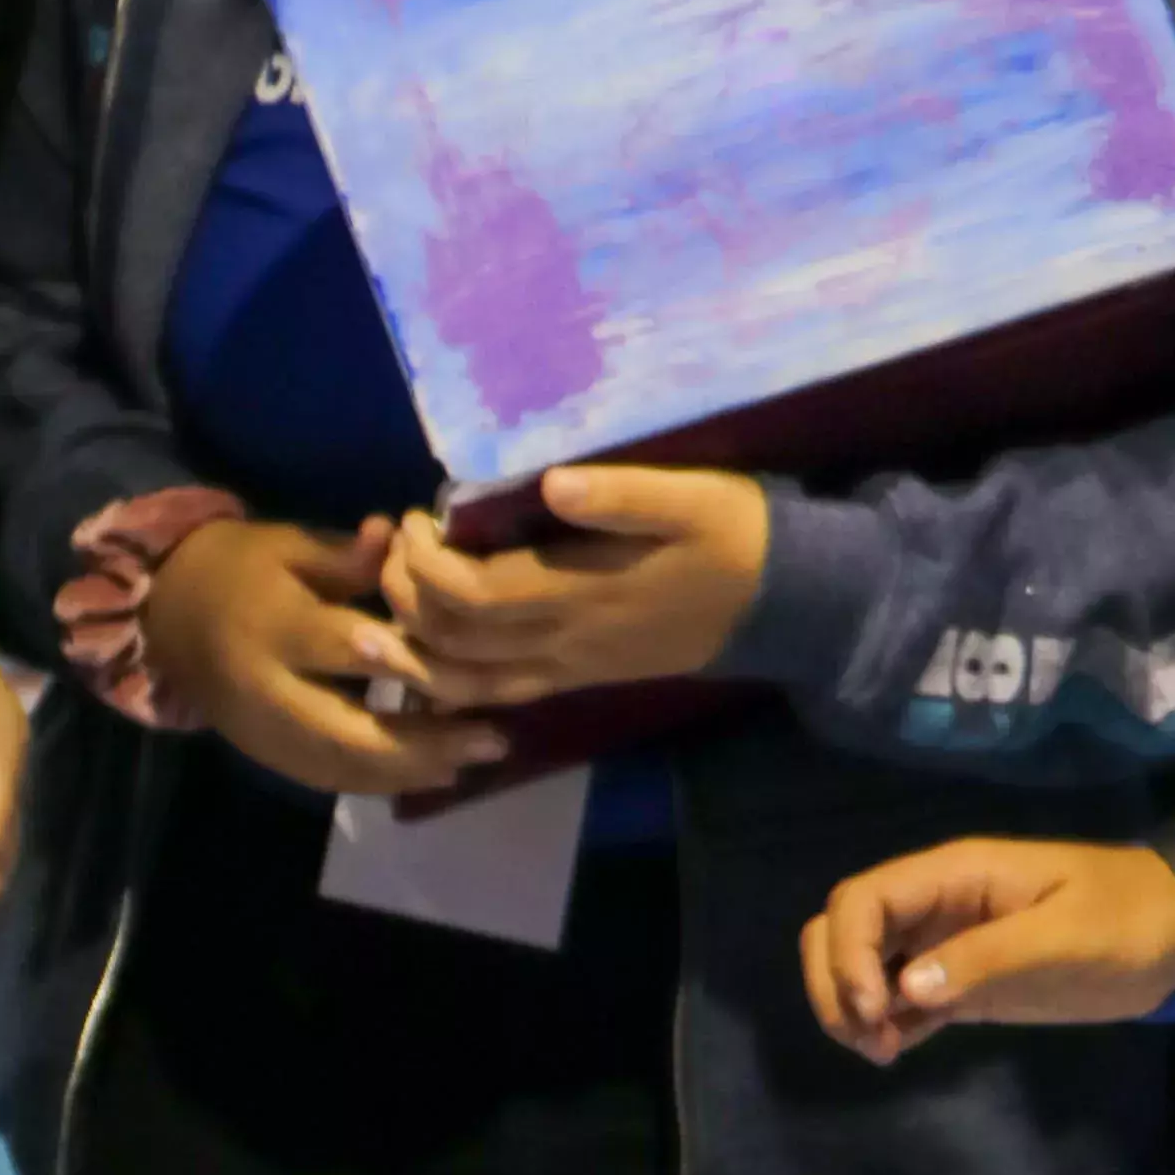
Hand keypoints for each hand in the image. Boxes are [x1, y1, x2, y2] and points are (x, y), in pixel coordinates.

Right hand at [142, 515, 508, 797]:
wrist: (164, 614)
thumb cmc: (236, 567)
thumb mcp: (286, 545)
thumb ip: (345, 556)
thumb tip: (398, 538)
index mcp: (271, 624)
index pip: (344, 648)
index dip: (407, 660)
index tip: (470, 667)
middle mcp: (265, 688)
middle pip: (350, 730)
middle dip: (425, 741)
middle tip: (494, 737)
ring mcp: (262, 731)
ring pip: (344, 767)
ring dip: (414, 770)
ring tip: (475, 758)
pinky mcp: (264, 754)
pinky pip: (329, 780)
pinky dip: (382, 781)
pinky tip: (431, 773)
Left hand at [386, 468, 767, 710]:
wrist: (789, 605)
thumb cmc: (734, 537)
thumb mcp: (692, 499)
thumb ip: (621, 495)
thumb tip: (551, 482)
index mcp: (583, 595)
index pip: (473, 595)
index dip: (425, 563)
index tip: (415, 515)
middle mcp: (568, 643)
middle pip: (456, 642)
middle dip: (407, 596)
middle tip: (396, 543)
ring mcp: (574, 667)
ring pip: (471, 682)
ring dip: (416, 650)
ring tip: (385, 605)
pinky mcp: (584, 676)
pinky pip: (501, 692)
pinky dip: (452, 679)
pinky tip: (428, 653)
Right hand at [802, 839, 1174, 1065]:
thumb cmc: (1128, 920)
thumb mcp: (1065, 937)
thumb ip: (985, 958)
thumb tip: (905, 990)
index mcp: (951, 875)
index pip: (862, 900)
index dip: (847, 951)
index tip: (872, 1009)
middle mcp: (934, 905)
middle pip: (844, 926)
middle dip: (834, 979)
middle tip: (867, 1036)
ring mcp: (946, 942)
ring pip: (862, 961)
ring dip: (852, 1003)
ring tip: (881, 1052)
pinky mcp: (965, 980)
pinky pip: (901, 994)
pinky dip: (884, 1020)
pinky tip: (895, 1052)